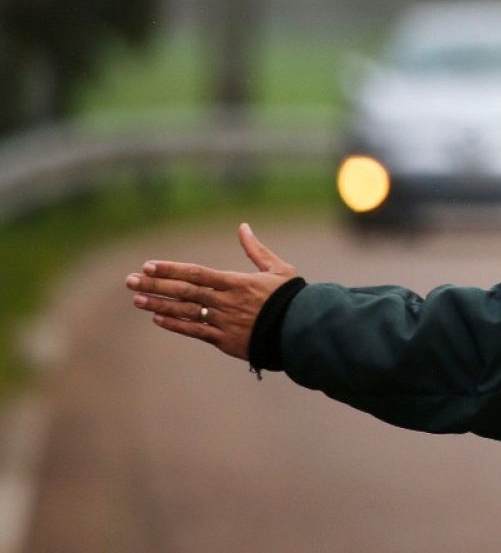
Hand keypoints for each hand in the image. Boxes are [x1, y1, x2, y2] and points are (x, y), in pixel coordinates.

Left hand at [126, 223, 297, 360]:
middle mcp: (225, 302)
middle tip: (130, 281)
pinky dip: (175, 325)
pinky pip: (195, 332)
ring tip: (137, 300)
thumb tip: (243, 226)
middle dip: (155, 285)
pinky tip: (158, 318)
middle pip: (184, 292)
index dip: (171, 269)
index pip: (196, 274)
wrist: (302, 331)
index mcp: (236, 282)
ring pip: (185, 312)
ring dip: (159, 305)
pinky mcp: (225, 340)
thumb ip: (256, 249)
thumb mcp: (278, 269)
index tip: (149, 266)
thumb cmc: (291, 298)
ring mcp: (223, 322)